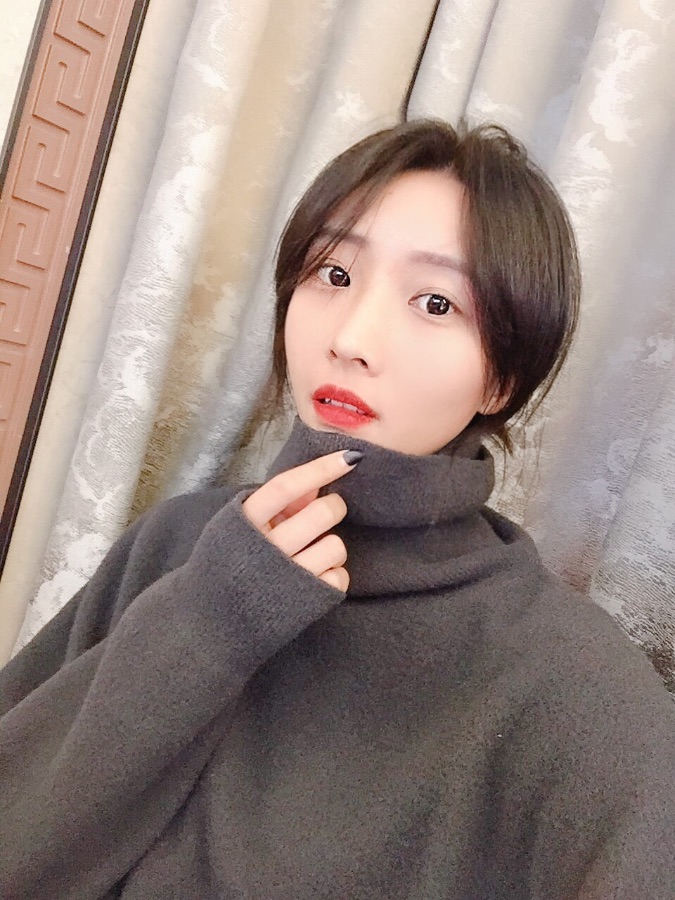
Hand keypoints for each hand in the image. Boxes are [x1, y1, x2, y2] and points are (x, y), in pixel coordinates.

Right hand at [243, 450, 360, 591]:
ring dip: (331, 545)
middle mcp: (266, 550)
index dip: (320, 469)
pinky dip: (332, 573)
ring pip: (336, 545)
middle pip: (322, 512)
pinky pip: (339, 576)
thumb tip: (316, 483)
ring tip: (312, 553)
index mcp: (244, 524)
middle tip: (323, 515)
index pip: (286, 487)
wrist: (212, 621)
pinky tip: (314, 576)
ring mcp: (288, 578)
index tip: (349, 458)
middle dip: (333, 508)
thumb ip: (276, 506)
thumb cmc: (231, 563)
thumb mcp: (240, 528)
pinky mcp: (307, 602)